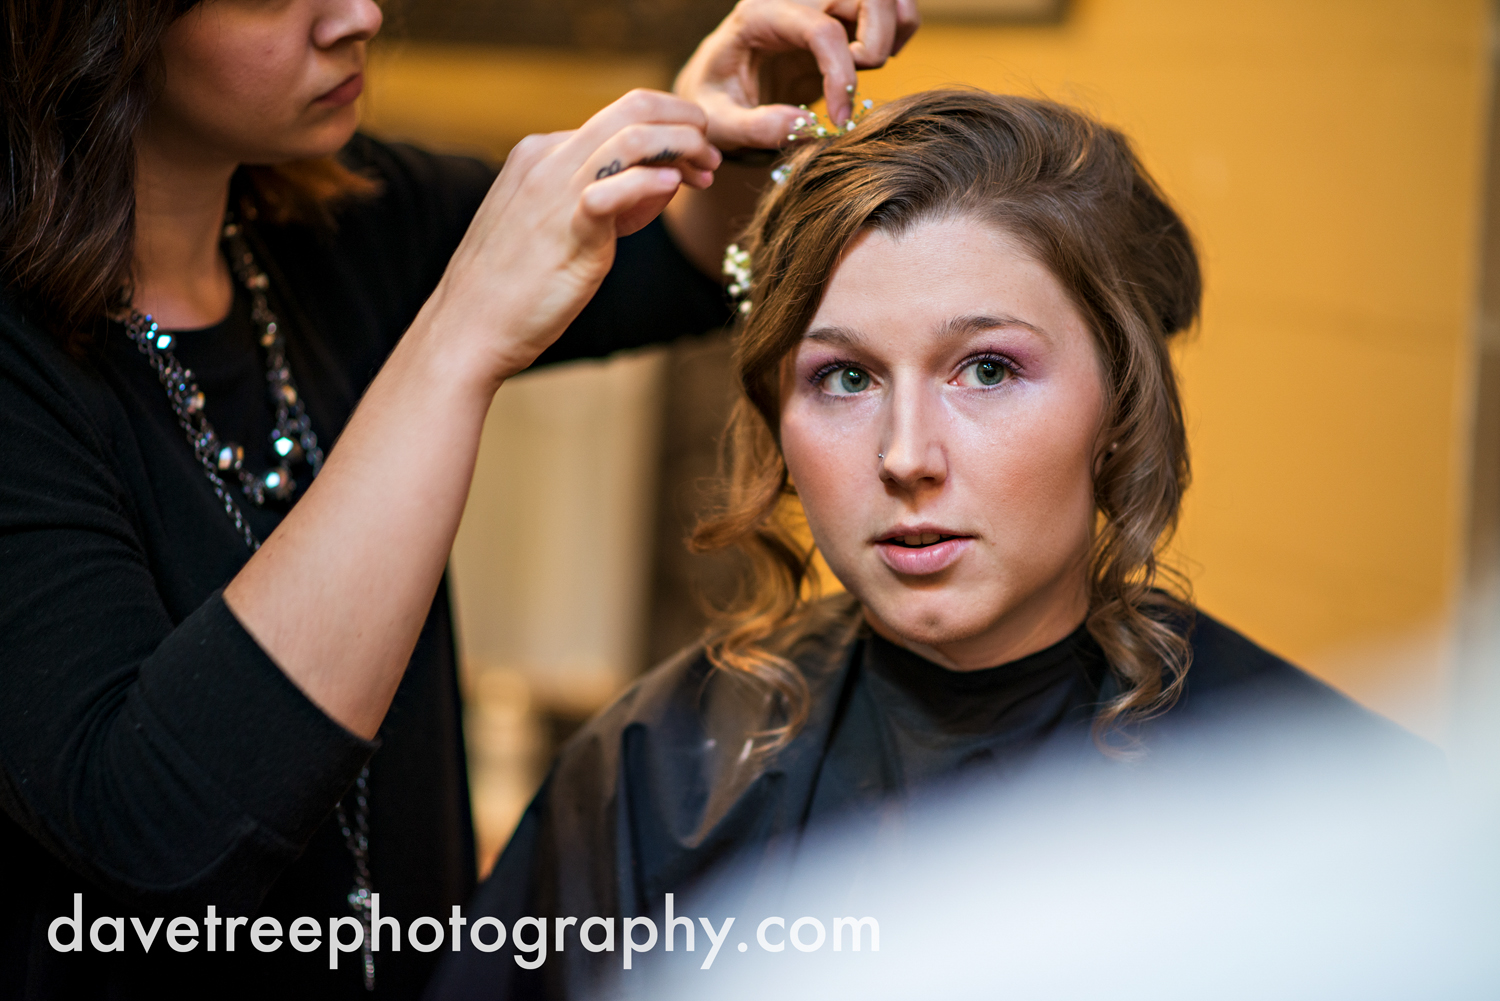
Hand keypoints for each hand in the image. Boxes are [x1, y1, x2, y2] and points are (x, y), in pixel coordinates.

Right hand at [416, 89, 720, 388]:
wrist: (468, 329)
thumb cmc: (513, 287)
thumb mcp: (555, 226)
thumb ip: (600, 199)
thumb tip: (656, 184)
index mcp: (540, 153)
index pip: (618, 119)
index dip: (667, 133)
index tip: (694, 161)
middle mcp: (547, 159)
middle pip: (632, 109)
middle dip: (685, 123)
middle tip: (711, 154)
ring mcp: (556, 189)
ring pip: (634, 136)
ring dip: (683, 147)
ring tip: (706, 171)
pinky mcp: (570, 227)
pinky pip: (618, 188)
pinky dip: (654, 183)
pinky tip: (674, 191)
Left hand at [674, 0, 920, 150]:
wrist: (717, 85)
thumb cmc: (714, 101)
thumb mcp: (720, 122)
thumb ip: (756, 128)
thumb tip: (807, 129)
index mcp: (760, 16)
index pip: (819, 29)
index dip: (839, 74)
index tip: (839, 118)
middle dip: (875, 43)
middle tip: (853, 87)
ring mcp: (821, 2)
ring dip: (892, 33)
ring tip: (865, 69)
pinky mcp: (840, 14)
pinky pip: (891, 8)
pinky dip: (898, 33)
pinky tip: (869, 63)